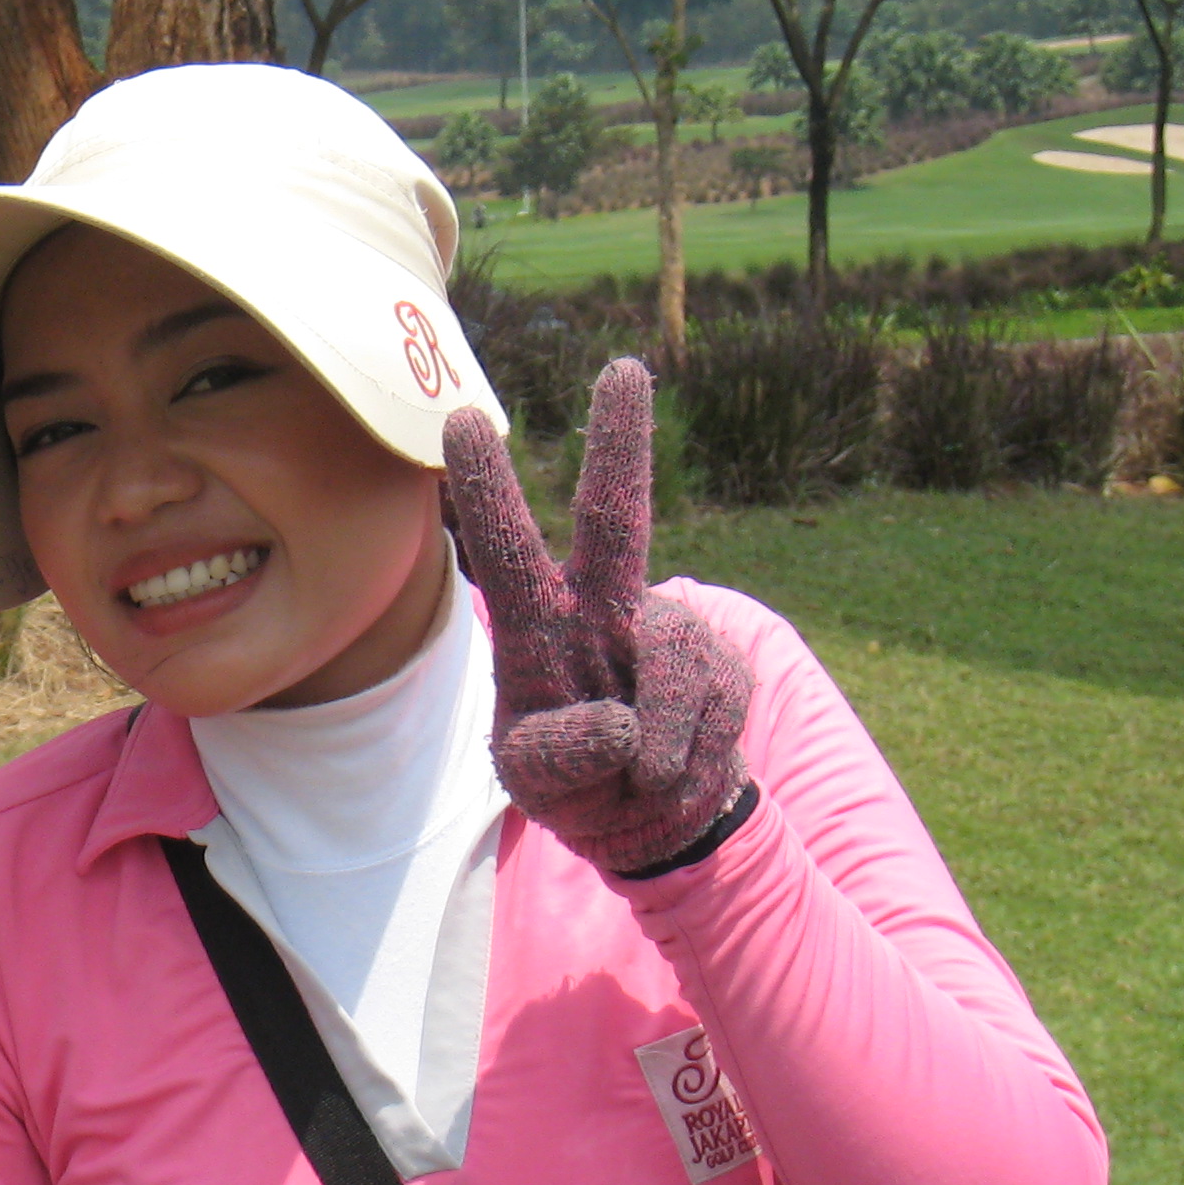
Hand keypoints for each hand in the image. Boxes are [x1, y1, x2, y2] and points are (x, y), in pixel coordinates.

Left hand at [442, 359, 753, 878]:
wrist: (655, 815)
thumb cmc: (574, 783)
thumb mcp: (537, 782)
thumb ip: (560, 754)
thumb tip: (619, 724)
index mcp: (538, 625)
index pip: (505, 550)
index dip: (486, 488)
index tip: (459, 420)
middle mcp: (604, 606)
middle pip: (615, 516)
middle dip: (621, 443)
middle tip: (622, 369)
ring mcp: (669, 626)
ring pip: (673, 663)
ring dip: (661, 738)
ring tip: (645, 778)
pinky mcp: (724, 659)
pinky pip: (713, 706)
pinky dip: (691, 756)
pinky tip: (678, 767)